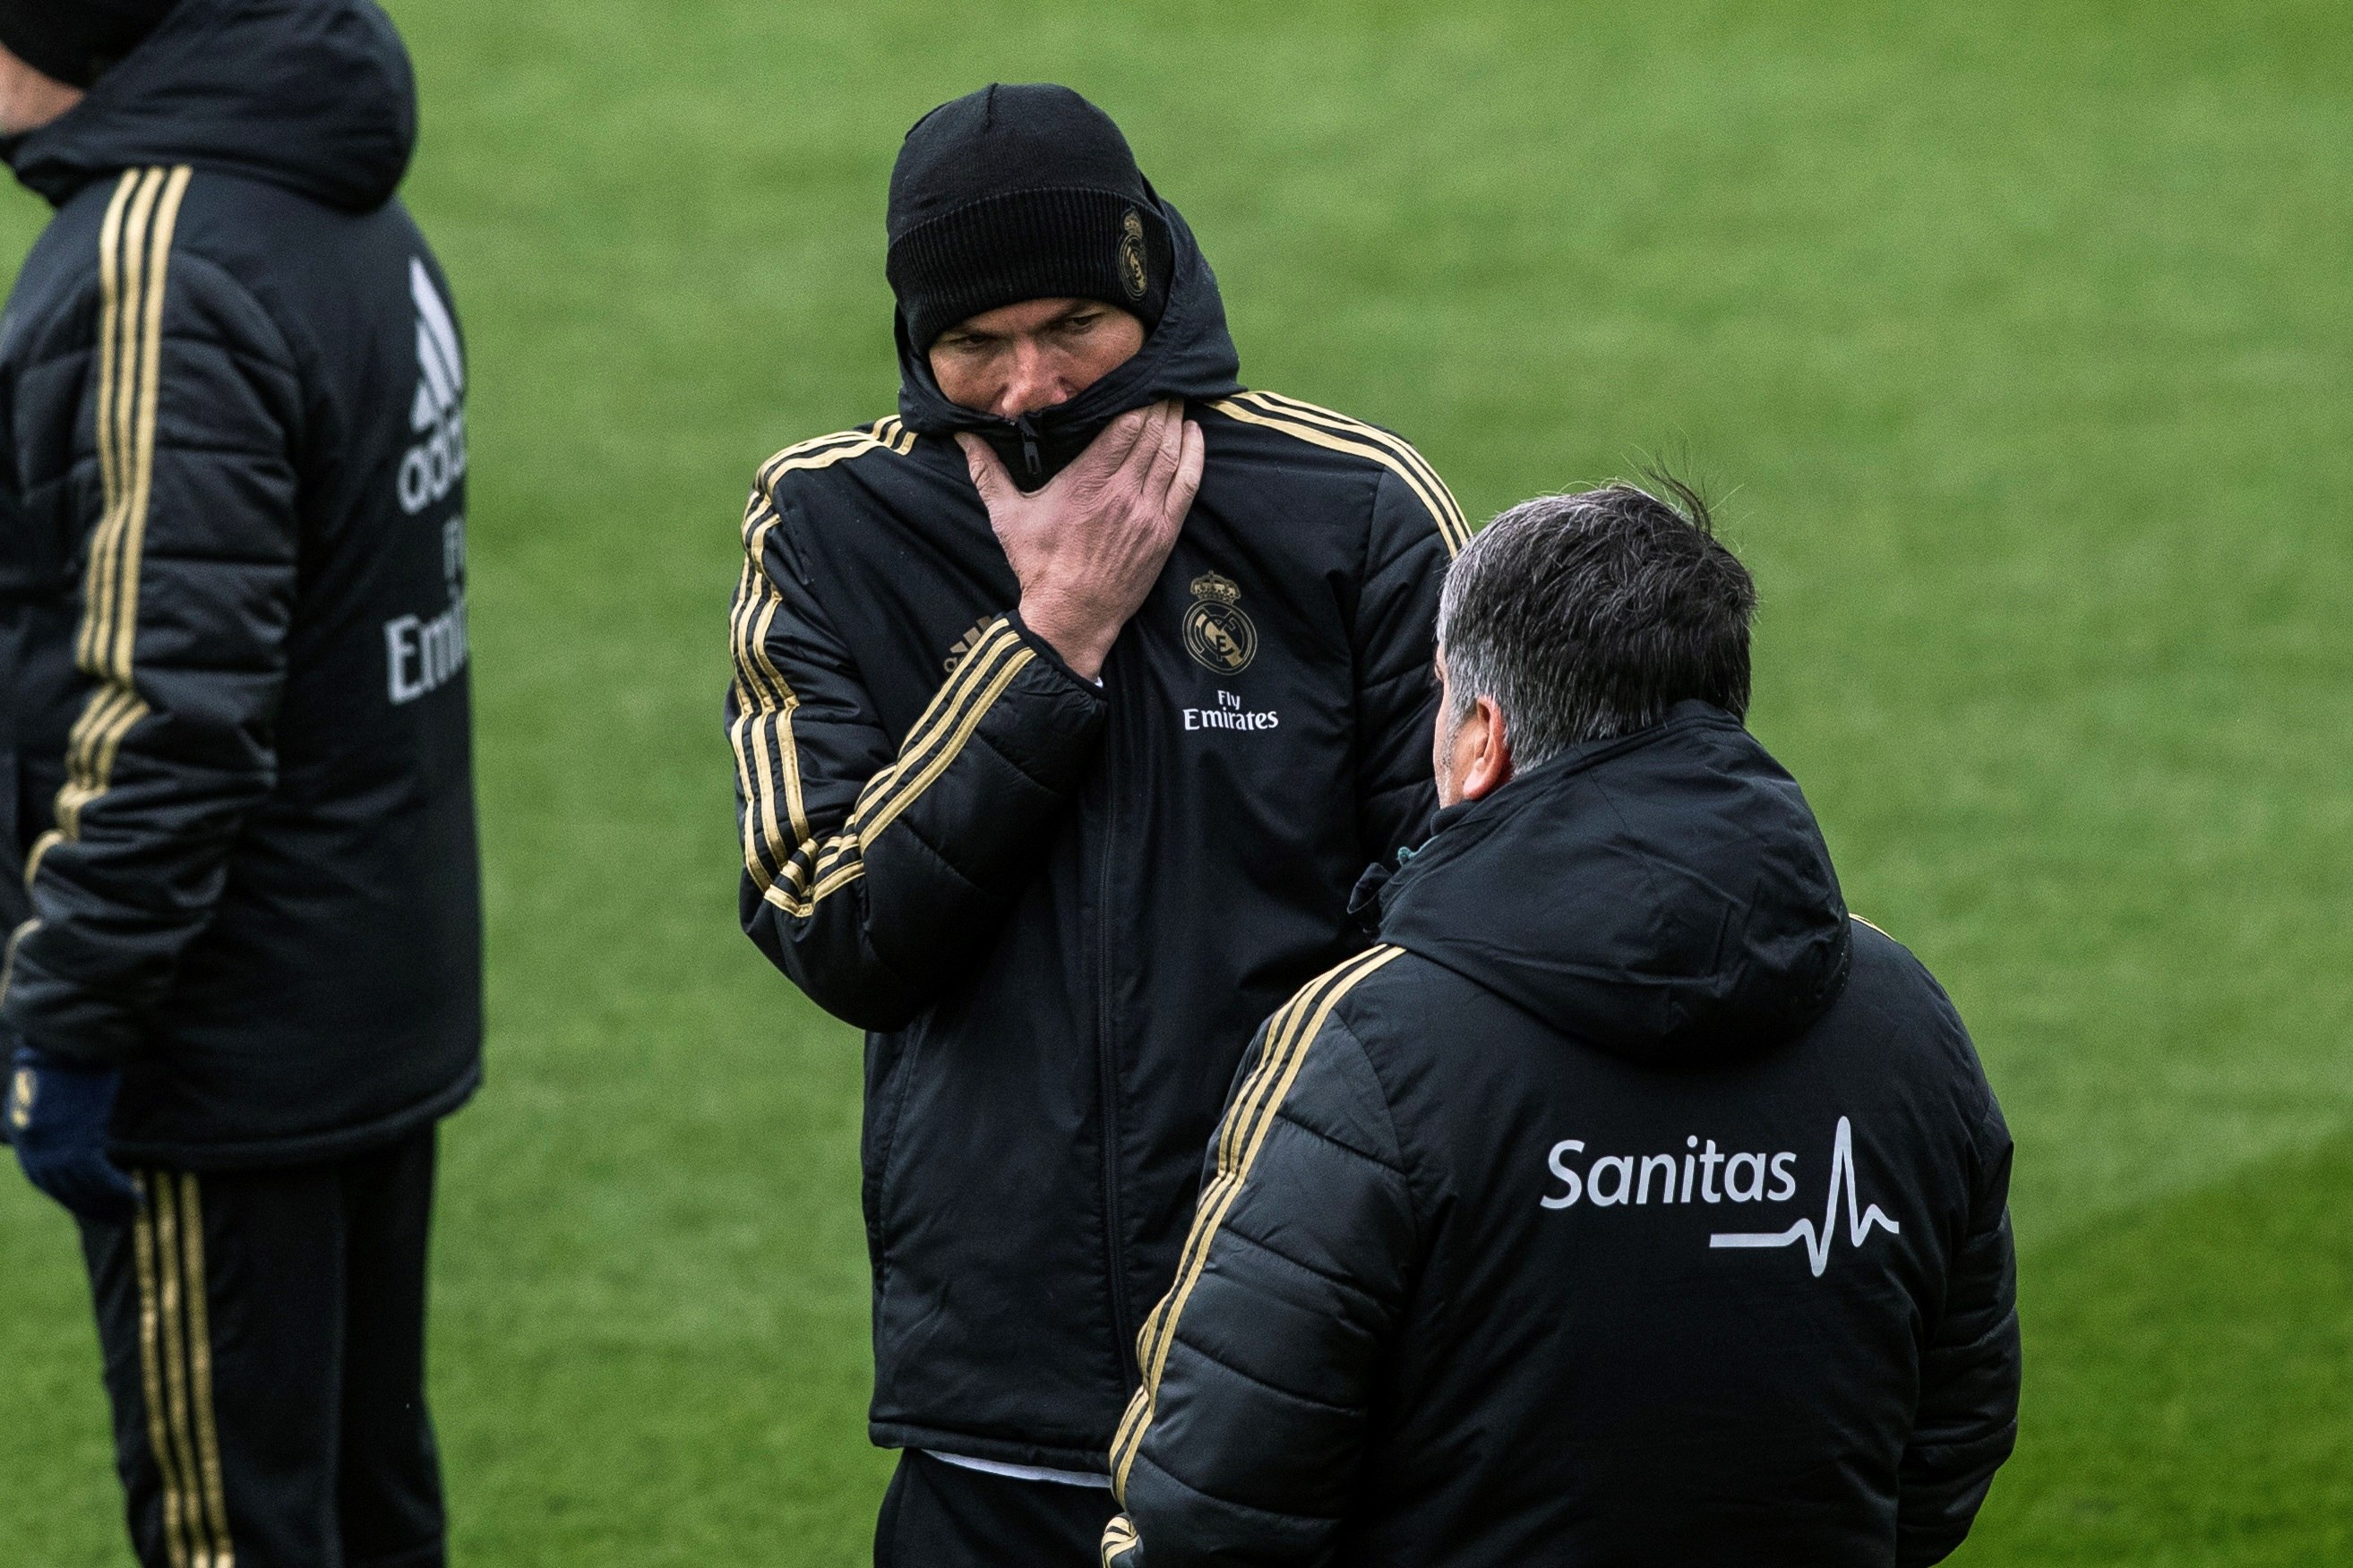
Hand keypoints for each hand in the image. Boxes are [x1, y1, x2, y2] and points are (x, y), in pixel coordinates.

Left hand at [8, 1046, 138, 1222]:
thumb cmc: (60, 1063)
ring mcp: (54, 1149)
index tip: (91, 1208)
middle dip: (91, 1208)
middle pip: (64, 1191)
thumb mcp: (44, 1096)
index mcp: (24, 1140)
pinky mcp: (77, 1142)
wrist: (64, 1046)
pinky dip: (117, 1189)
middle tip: (117, 1219)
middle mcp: (34, 1150)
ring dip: (109, 1203)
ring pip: (82, 1189)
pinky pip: (99, 1177)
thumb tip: (71, 1136)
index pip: (46, 1183)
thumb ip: (51, 1121)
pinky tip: (135, 1193)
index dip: (71, 1199)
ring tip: (132, 1211)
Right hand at [960, 400, 1205, 680]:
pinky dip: (1194, 456)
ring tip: (1178, 401)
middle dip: (1160, 404)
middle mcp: (1121, 492)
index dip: (1138, 399)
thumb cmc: (1038, 565)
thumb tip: (961, 438)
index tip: (1141, 379)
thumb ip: (987, 472)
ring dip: (1177, 424)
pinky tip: (1195, 435)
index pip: (1124, 425)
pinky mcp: (1163, 533)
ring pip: (1171, 454)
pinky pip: (1187, 484)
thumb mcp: (1007, 515)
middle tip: (1164, 382)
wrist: (1072, 615)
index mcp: (1086, 481)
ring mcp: (1146, 512)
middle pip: (1151, 433)